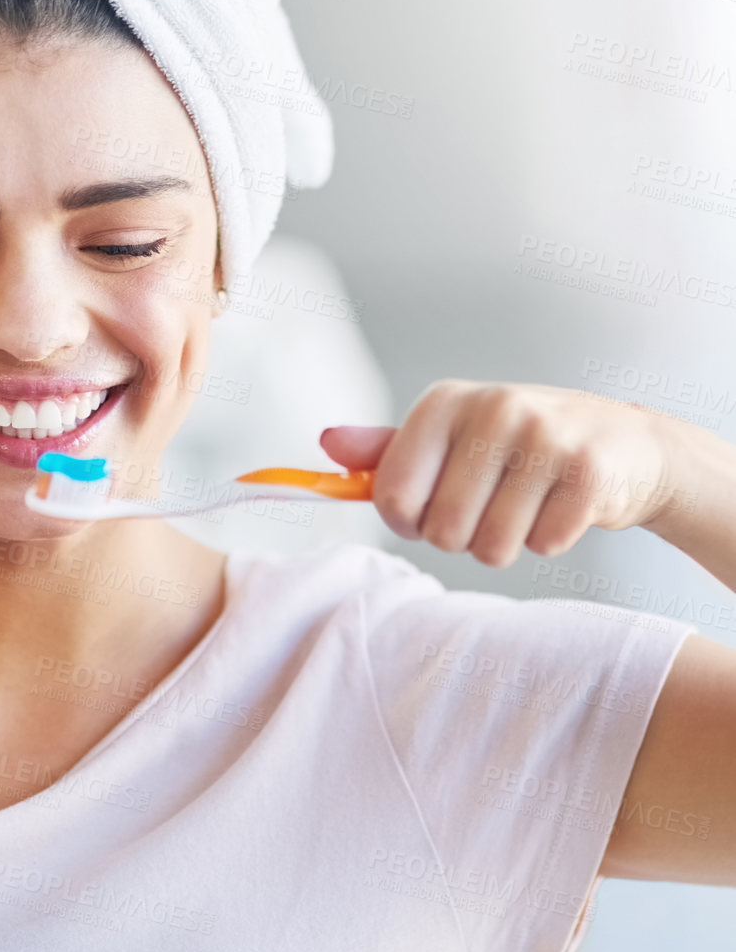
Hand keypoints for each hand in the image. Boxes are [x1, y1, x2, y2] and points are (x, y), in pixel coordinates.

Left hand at [319, 379, 684, 567]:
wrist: (623, 442)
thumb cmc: (518, 445)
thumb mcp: (451, 436)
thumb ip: (387, 448)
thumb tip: (328, 443)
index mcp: (443, 403)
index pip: (393, 496)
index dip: (410, 521)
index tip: (431, 509)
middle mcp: (491, 410)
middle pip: (443, 531)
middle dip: (462, 538)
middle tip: (490, 507)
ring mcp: (544, 438)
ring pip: (492, 548)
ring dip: (505, 544)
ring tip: (526, 506)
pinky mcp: (589, 474)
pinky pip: (544, 546)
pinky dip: (550, 540)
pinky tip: (562, 506)